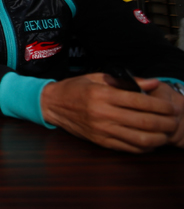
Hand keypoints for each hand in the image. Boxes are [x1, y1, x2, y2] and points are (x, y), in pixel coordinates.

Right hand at [40, 73, 178, 152]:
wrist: (52, 104)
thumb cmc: (76, 88)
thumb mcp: (98, 78)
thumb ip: (127, 81)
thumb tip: (152, 83)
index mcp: (102, 94)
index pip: (139, 101)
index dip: (160, 105)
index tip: (171, 106)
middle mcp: (102, 113)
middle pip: (143, 121)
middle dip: (165, 121)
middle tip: (175, 119)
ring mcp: (102, 130)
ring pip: (139, 138)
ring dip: (159, 137)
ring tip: (167, 131)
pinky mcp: (101, 142)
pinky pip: (129, 148)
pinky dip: (145, 147)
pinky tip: (152, 141)